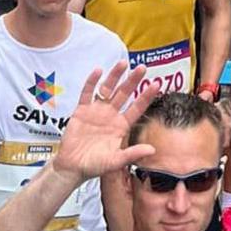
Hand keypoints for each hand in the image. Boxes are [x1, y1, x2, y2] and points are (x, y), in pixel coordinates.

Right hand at [51, 63, 156, 186]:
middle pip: (124, 94)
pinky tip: (98, 71)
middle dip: (133, 81)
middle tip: (142, 68)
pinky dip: (92, 82)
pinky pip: (87, 93)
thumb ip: (132, 154)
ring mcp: (97, 111)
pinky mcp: (82, 110)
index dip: (146, 96)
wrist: (73, 167)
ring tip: (123, 63)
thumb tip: (152, 149)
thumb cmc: (95, 165)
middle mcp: (111, 115)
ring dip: (115, 76)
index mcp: (121, 126)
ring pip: (107, 89)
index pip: (137, 108)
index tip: (157, 84)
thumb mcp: (115, 161)